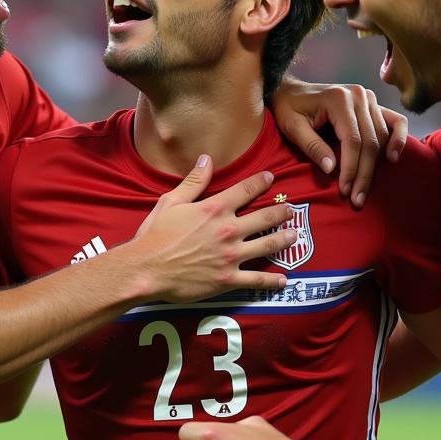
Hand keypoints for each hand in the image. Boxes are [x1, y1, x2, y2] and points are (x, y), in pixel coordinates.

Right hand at [132, 155, 296, 301]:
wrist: (146, 269)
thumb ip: (194, 181)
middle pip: (264, 217)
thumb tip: (207, 158)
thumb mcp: (171, 201)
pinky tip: (284, 280)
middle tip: (291, 210)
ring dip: (284, 239)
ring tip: (294, 236)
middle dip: (281, 212)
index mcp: (215, 209)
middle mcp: (228, 230)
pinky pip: (256, 280)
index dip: (260, 182)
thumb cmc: (155, 235)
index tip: (271, 177)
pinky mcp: (228, 279)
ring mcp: (231, 256)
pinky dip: (272, 281)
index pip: (245, 190)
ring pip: (267, 245)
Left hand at [269, 76, 407, 206]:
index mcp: (339, 99)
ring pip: (382, 136)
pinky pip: (395, 121)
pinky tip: (392, 157)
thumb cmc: (289, 108)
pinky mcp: (373, 103)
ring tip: (366, 188)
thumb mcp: (293, 128)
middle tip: (357, 198)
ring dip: (377, 165)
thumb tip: (332, 169)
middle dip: (364, 173)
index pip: (353, 140)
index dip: (351, 168)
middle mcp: (359, 96)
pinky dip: (398, 139)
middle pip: (370, 141)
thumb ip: (313, 146)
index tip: (345, 190)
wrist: (290, 89)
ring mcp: (368, 98)